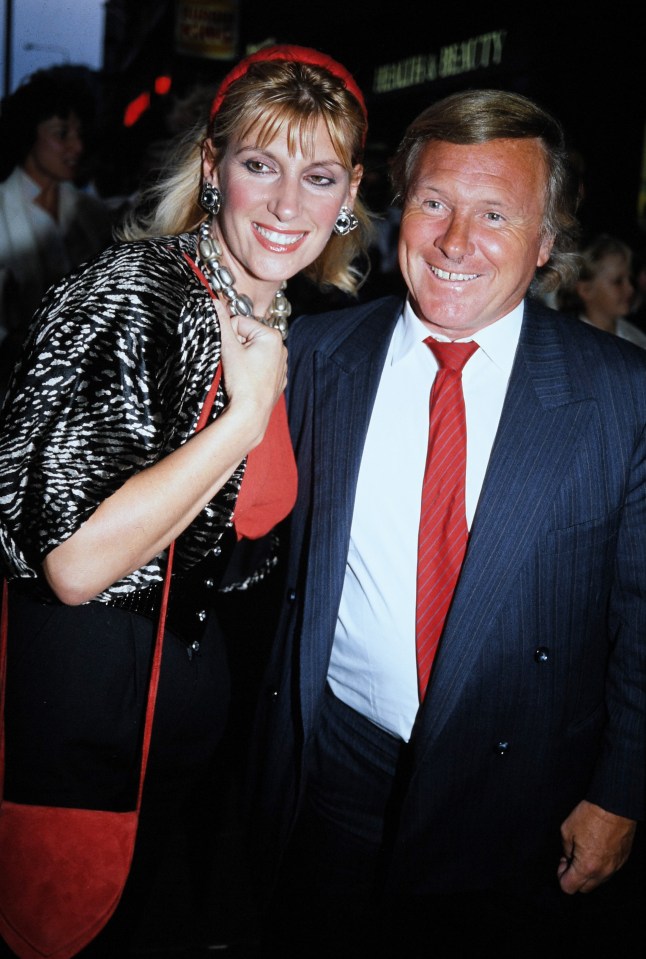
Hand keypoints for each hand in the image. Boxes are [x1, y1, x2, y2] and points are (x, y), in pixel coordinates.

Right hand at [217, 300, 286, 441]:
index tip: (228, 352)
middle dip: (236, 347)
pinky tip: (247, 382)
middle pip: (247, 336)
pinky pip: (259, 368)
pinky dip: (251, 371)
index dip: (229, 335)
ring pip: (252, 352)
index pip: (240, 322)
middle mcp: (281, 348)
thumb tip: (213, 301)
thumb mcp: (228, 348)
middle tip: (233, 364)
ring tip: (240, 374)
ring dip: (242, 359)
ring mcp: (281, 366)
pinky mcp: (278, 380)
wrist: (250, 415)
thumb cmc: (242, 381)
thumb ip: (221, 323)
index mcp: (272, 336)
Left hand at [557, 799, 635, 893]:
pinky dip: (600, 865)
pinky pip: (608, 870)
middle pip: (584, 888)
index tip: (563, 862)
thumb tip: (568, 857)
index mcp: (586, 866)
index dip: (561, 876)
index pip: (569, 887)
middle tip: (571, 859)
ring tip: (584, 851)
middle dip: (574, 877)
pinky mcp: (622, 860)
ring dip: (588, 872)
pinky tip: (596, 848)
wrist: (614, 805)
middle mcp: (603, 871)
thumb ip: (566, 850)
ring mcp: (615, 867)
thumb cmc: (591, 815)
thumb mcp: (567, 830)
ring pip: (597, 880)